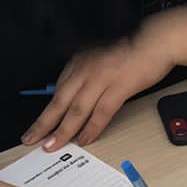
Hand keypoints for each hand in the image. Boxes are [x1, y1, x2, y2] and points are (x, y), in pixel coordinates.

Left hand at [23, 31, 173, 148]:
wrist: (155, 41)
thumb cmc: (131, 51)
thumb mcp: (99, 59)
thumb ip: (87, 76)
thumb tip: (76, 99)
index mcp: (79, 62)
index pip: (57, 91)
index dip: (47, 112)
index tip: (38, 126)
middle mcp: (86, 69)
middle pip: (60, 101)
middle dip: (44, 124)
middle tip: (32, 139)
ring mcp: (101, 78)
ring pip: (76, 110)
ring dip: (63, 131)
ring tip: (53, 145)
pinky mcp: (118, 87)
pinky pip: (100, 113)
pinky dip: (91, 129)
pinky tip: (85, 140)